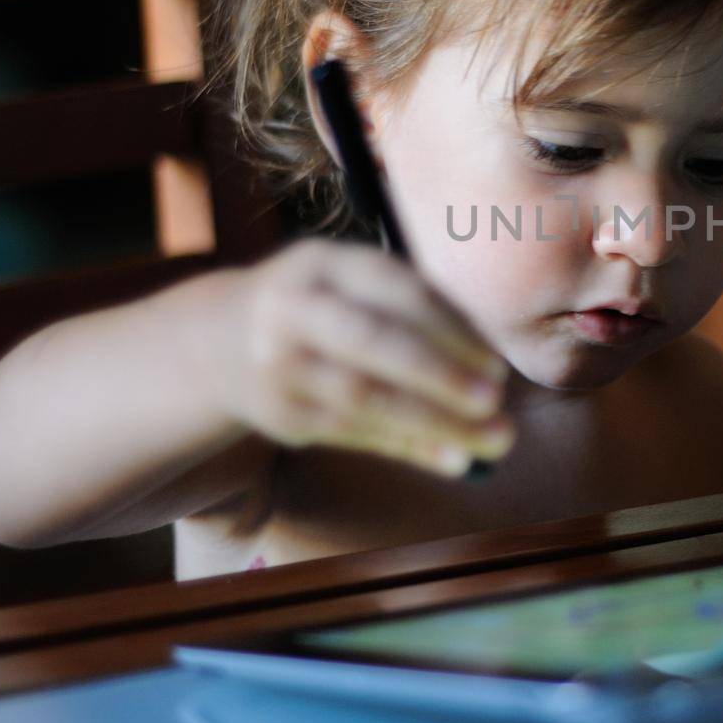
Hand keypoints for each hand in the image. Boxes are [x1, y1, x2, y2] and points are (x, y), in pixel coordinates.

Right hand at [227, 239, 514, 475]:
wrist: (225, 341)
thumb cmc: (330, 310)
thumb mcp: (359, 290)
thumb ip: (422, 319)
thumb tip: (495, 372)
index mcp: (325, 263)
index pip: (398, 290)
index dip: (452, 329)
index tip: (498, 365)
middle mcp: (295, 307)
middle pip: (371, 341)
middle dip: (438, 373)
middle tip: (494, 399)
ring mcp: (280, 362)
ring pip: (362, 397)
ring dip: (433, 422)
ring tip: (493, 439)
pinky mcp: (279, 413)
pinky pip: (351, 432)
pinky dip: (408, 446)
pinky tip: (454, 458)